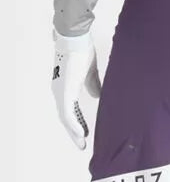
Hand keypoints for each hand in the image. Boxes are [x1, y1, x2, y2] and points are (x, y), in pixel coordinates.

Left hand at [52, 30, 100, 148]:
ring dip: (73, 131)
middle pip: (66, 117)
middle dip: (74, 131)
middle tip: (82, 143)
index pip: (69, 109)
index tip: (84, 132)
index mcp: (65, 86)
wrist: (76, 38)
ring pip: (65, 118)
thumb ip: (93, 84)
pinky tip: (79, 133)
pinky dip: (73, 124)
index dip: (77, 121)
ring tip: (81, 142)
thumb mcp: (90, 71)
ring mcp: (60, 91)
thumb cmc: (82, 49)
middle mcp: (59, 91)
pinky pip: (67, 114)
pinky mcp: (64, 91)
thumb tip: (97, 95)